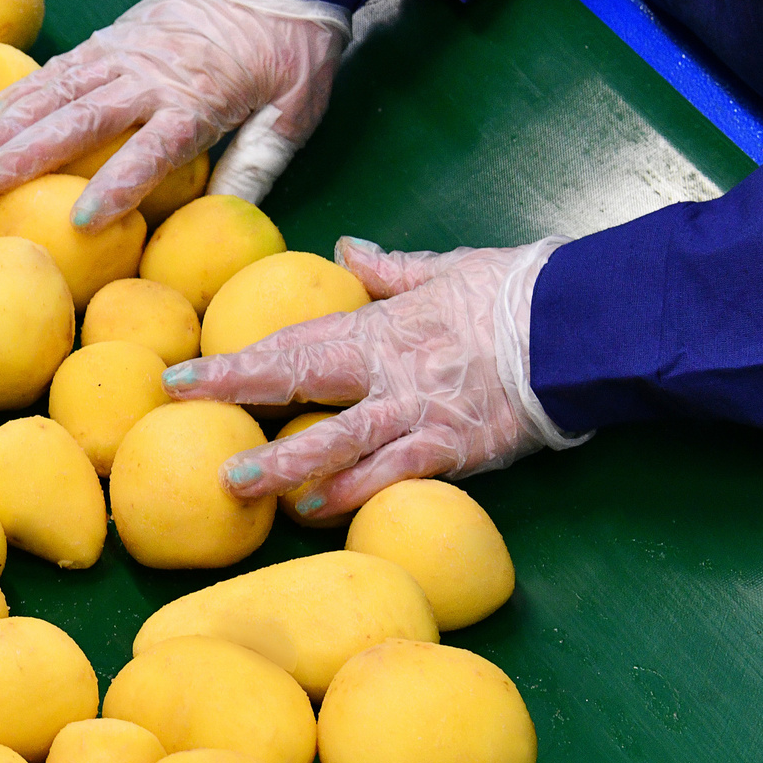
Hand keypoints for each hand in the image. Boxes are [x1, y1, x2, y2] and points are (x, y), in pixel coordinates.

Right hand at [0, 0, 350, 228]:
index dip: (117, 184)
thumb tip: (226, 217)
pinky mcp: (113, 36)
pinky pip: (61, 66)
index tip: (80, 219)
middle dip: (29, 153)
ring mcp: (127, 51)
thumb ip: (258, 164)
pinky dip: (22, 90)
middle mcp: (152, 74)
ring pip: (59, 89)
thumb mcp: (296, 112)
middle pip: (83, 118)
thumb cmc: (292, 53)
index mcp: (200, 99)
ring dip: (11, 123)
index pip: (153, 149)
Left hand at [161, 237, 587, 516]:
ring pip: (339, 440)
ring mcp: (418, 411)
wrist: (583, 324)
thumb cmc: (517, 293)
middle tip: (179, 407)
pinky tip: (316, 511)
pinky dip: (355, 493)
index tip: (179, 374)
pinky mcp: (455, 448)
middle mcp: (387, 369)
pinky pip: (395, 475)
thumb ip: (391, 270)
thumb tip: (348, 251)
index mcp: (378, 326)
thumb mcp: (448, 269)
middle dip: (235, 392)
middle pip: (298, 378)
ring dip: (285, 464)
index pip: (289, 342)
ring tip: (238, 484)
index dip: (232, 361)